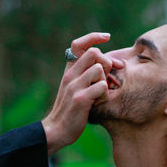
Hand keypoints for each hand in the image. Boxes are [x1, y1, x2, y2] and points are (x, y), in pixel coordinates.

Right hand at [42, 32, 122, 155]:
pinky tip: (98, 102)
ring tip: (100, 93)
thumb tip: (110, 63)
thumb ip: (86, 74)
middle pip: (93, 53)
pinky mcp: (80, 99)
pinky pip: (102, 86)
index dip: (93, 37)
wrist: (56, 130)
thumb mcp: (75, 88)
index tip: (107, 37)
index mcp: (68, 70)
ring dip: (105, 80)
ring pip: (99, 69)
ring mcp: (74, 86)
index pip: (77, 44)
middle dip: (106, 62)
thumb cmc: (71, 109)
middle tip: (107, 76)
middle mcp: (69, 75)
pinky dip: (105, 94)